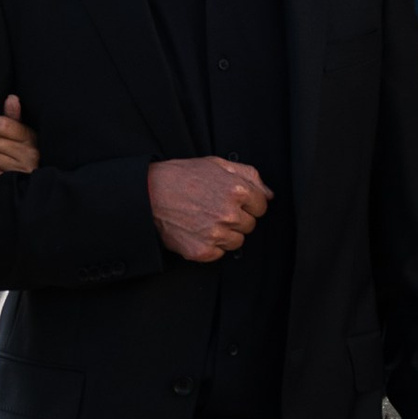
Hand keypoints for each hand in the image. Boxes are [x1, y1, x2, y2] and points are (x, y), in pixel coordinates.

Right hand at [147, 156, 268, 260]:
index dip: (248, 202)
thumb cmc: (180, 176)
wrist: (149, 194)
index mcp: (236, 190)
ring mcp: (216, 234)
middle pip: (250, 225)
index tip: (234, 201)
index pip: (261, 205)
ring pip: (237, 241)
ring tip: (205, 219)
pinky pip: (219, 254)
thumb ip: (248, 176)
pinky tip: (198, 231)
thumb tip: (268, 193)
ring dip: (226, 233)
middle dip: (237, 218)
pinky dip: (211, 245)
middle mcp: (229, 214)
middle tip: (215, 208)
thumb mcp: (216, 164)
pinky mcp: (202, 250)